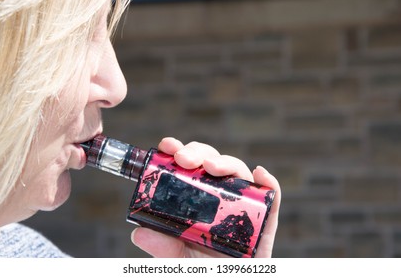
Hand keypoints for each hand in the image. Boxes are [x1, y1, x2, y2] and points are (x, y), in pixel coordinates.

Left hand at [130, 137, 280, 257]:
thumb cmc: (202, 267)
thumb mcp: (176, 258)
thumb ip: (161, 246)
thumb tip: (139, 232)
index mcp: (198, 198)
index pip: (190, 167)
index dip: (180, 151)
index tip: (168, 146)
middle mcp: (220, 197)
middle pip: (212, 164)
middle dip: (198, 153)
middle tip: (183, 159)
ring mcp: (243, 206)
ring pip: (239, 174)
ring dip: (226, 163)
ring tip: (212, 167)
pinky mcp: (265, 221)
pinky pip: (271, 198)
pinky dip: (269, 184)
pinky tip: (260, 175)